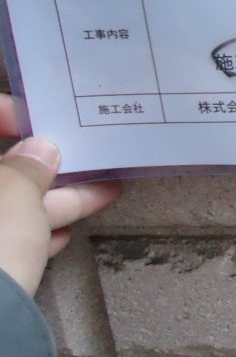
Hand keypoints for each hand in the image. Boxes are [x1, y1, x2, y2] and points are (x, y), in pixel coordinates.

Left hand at [0, 95, 120, 296]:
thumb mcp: (12, 195)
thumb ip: (28, 167)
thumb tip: (41, 151)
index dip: (4, 114)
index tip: (39, 118)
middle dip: (41, 166)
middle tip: (84, 157)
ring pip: (4, 209)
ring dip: (50, 201)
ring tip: (104, 194)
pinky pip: (0, 242)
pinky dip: (29, 235)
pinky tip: (63, 236)